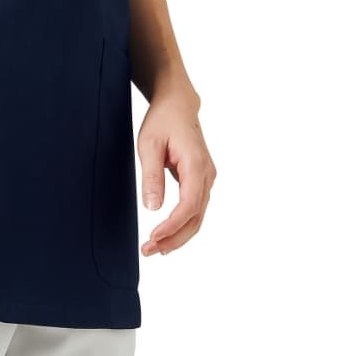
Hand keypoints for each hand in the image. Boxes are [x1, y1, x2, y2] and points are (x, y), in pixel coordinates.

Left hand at [136, 80, 216, 256]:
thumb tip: (153, 208)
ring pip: (197, 216)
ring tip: (155, 249)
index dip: (172, 226)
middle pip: (195, 217)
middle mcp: (207, 175)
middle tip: (148, 251)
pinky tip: (167, 235)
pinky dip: (182, 225)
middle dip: (174, 238)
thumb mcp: (149, 144)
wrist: (178, 104)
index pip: (188, 206)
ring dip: (178, 235)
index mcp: (197, 165)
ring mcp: (206, 178)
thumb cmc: (163, 120)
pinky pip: (195, 208)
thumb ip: (152, 175)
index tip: (153, 238)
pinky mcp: (201, 180)